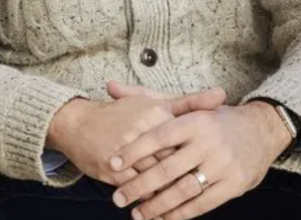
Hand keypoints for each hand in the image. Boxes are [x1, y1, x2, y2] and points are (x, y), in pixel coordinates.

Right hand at [46, 84, 225, 186]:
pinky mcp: (112, 169)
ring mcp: (125, 151)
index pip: (185, 140)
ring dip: (169, 194)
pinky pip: (136, 188)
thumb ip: (189, 102)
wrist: (78, 123)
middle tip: (201, 190)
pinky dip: (148, 199)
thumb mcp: (153, 102)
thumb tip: (222, 94)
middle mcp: (140, 130)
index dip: (197, 157)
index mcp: (154, 113)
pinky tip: (157, 206)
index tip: (211, 167)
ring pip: (155, 178)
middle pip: (173, 161)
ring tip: (181, 204)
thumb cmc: (120, 114)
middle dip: (186, 178)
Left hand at [109, 101, 291, 219]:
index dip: (134, 151)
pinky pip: (203, 203)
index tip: (113, 164)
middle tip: (118, 198)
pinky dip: (181, 213)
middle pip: (167, 169)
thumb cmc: (213, 118)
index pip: (158, 137)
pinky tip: (164, 218)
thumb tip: (110, 86)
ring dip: (157, 206)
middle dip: (139, 186)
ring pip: (183, 190)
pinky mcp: (235, 184)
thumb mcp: (185, 104)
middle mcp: (209, 142)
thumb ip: (146, 96)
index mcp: (195, 120)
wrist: (261, 130)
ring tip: (137, 213)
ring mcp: (223, 165)